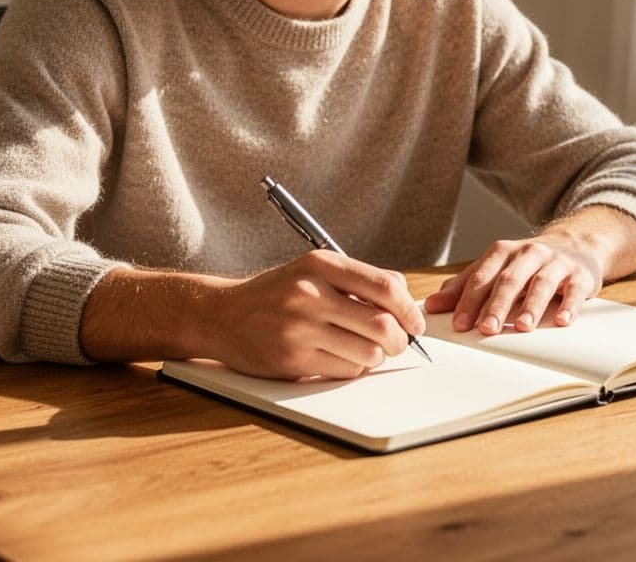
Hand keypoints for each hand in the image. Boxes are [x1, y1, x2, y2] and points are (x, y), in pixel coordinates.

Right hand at [204, 250, 424, 379]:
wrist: (220, 315)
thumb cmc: (276, 294)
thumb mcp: (313, 270)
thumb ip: (357, 281)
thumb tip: (405, 299)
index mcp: (320, 264)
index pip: (385, 287)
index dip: (409, 310)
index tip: (415, 322)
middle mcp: (310, 294)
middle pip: (382, 326)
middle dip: (400, 341)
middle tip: (398, 343)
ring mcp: (299, 328)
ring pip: (368, 353)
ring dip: (376, 357)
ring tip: (365, 350)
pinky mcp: (293, 360)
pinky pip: (345, 371)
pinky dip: (353, 368)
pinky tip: (340, 357)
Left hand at [423, 233, 601, 334]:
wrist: (575, 245)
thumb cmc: (527, 264)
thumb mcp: (495, 269)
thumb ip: (464, 287)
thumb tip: (431, 305)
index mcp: (502, 252)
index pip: (482, 277)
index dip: (469, 301)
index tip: (458, 324)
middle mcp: (528, 253)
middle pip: (509, 280)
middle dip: (496, 305)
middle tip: (486, 329)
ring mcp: (555, 263)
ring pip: (541, 284)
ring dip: (531, 306)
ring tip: (522, 327)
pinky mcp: (580, 275)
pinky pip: (574, 290)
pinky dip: (569, 305)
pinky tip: (562, 321)